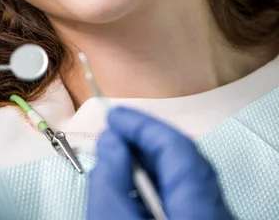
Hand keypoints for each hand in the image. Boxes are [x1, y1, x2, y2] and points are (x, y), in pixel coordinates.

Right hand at [87, 107, 232, 219]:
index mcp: (196, 208)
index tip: (114, 116)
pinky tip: (132, 184)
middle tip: (114, 130)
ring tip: (117, 154)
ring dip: (149, 161)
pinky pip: (183, 196)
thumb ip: (109, 177)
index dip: (144, 126)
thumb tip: (111, 140)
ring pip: (185, 179)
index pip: (178, 148)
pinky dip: (157, 182)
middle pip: (185, 160)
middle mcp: (215, 213)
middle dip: (146, 140)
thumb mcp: (109, 217)